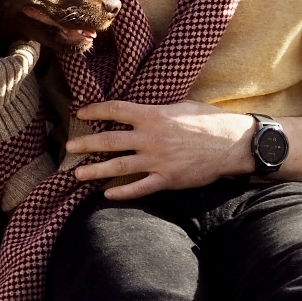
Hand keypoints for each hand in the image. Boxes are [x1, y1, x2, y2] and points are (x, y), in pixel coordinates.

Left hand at [66, 99, 255, 200]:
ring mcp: (158, 160)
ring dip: (96, 171)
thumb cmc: (209, 120)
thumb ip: (158, 108)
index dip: (96, 109)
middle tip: (69, 147)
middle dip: (87, 144)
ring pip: (119, 167)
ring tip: (78, 174)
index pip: (117, 109)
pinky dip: (122, 193)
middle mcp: (151, 138)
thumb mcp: (182, 105)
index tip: (81, 112)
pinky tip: (107, 195)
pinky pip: (140, 188)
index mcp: (154, 115)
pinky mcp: (168, 179)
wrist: (233, 144)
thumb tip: (142, 108)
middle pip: (110, 140)